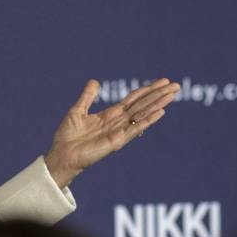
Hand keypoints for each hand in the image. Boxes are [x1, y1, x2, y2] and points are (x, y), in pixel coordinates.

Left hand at [44, 78, 179, 188]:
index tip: (162, 82)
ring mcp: (120, 131)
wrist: (61, 155)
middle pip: (143, 104)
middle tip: (175, 85)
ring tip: (172, 94)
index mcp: (110, 114)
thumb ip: (88, 97)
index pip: (134, 99)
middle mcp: (118, 122)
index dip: (147, 90)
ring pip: (143, 113)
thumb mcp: (78, 110)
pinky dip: (148, 119)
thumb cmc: (68, 137)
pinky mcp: (117, 141)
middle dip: (158, 94)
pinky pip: (136, 128)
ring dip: (158, 104)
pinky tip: (161, 112)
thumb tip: (95, 81)